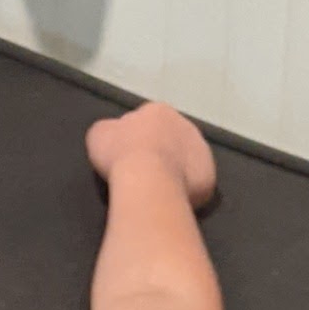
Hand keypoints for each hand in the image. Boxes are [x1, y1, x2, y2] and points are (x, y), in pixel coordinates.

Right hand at [86, 101, 216, 209]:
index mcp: (158, 111)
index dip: (138, 138)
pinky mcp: (209, 175)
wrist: (147, 179)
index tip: (129, 155)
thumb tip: (113, 134)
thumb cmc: (120, 154)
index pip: (148, 121)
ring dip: (177, 169)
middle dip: (161, 152)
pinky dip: (187, 189)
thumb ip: (109, 130)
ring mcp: (201, 149)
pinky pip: (196, 182)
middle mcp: (185, 124)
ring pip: (187, 159)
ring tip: (160, 188)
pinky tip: (172, 198)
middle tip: (146, 173)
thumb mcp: (99, 135)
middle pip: (172, 138)